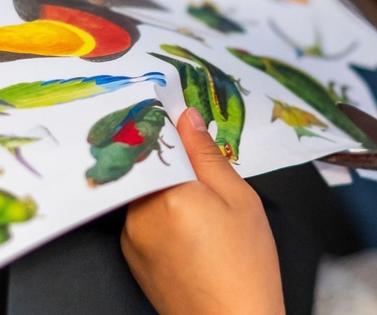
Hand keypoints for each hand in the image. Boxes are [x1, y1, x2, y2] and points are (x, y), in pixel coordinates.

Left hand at [122, 107, 284, 314]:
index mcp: (168, 195)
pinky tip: (188, 223)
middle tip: (191, 150)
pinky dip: (159, 209)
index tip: (174, 108)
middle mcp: (140, 214)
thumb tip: (187, 119)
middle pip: (146, 163)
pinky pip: (141, 215)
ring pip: (143, 189)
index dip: (166, 120)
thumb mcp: (239, 200)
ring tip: (199, 197)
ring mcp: (131, 236)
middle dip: (167, 154)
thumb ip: (208, 156)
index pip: (156, 138)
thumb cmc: (245, 269)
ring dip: (163, 182)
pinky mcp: (131, 254)